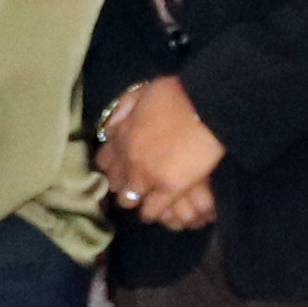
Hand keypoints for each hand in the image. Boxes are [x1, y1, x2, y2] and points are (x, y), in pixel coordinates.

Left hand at [95, 77, 224, 234]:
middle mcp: (128, 158)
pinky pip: (151, 210)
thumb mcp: (141, 93)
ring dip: (134, 199)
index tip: (118, 167)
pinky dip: (151, 213)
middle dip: (120, 183)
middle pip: (113, 182)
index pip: (103, 159)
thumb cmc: (176, 94)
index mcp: (121, 134)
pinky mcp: (168, 189)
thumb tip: (111, 126)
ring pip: (128, 199)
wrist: (204, 105)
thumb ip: (123, 110)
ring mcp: (146, 175)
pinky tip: (155, 212)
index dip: (110, 165)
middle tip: (132, 184)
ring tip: (144, 198)